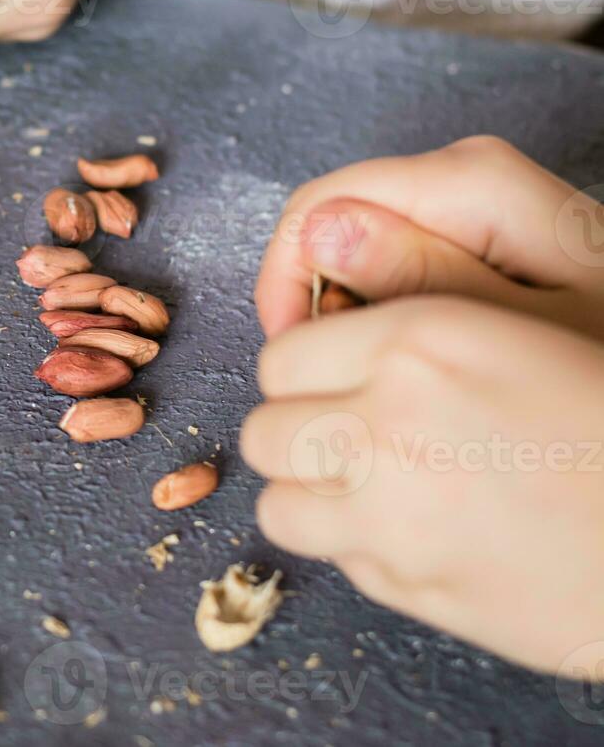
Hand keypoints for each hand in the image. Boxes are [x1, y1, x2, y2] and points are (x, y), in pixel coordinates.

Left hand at [242, 296, 603, 674]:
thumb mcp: (553, 305)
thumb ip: (428, 271)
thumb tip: (328, 233)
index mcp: (423, 342)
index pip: (285, 352)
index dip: (313, 366)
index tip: (347, 378)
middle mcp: (390, 424)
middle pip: (267, 426)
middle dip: (303, 427)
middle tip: (364, 433)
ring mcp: (391, 515)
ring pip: (279, 499)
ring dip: (315, 491)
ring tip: (382, 484)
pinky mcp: (408, 586)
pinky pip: (328, 555)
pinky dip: (355, 544)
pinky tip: (417, 530)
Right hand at [255, 136, 603, 341]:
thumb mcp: (522, 330)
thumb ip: (420, 276)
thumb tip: (322, 234)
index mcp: (468, 182)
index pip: (317, 208)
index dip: (290, 282)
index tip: (299, 353)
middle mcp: (463, 176)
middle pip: (334, 224)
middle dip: (324, 301)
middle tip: (356, 378)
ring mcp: (472, 202)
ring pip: (359, 246)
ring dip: (354, 314)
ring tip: (395, 375)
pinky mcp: (481, 228)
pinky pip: (399, 259)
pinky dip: (389, 311)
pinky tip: (423, 358)